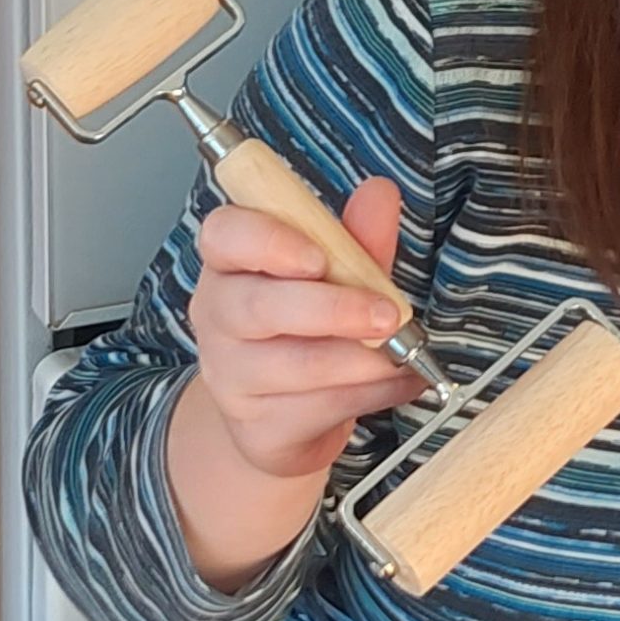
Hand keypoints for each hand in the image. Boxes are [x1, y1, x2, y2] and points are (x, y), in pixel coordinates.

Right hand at [185, 176, 427, 479]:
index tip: (316, 256)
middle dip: (331, 309)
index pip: (223, 234)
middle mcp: (218, 315)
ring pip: (293, 364)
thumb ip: (357, 236)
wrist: (285, 416)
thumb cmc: (311, 328)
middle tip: (388, 314)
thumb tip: (380, 193)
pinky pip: (317, 409)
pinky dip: (370, 395)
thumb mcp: (340, 273)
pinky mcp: (255, 428)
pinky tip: (396, 381)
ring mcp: (229, 375)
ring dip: (361, 359)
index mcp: (232, 262)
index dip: (267, 241)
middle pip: (255, 306)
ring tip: (401, 353)